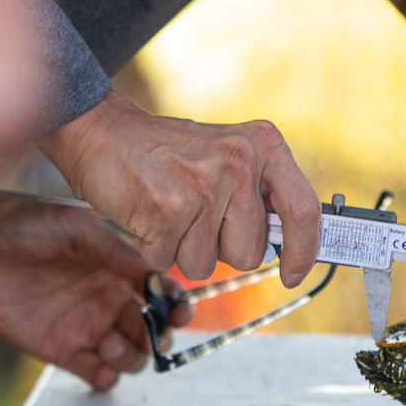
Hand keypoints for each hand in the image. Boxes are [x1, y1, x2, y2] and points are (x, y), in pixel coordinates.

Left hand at [0, 183, 191, 389]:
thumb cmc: (19, 222)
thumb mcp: (74, 227)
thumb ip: (116, 249)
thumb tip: (156, 271)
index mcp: (117, 268)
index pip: (161, 294)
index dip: (177, 306)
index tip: (179, 310)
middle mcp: (107, 299)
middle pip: (151, 331)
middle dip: (157, 337)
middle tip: (146, 333)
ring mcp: (85, 326)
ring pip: (129, 356)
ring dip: (131, 357)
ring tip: (110, 346)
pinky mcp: (59, 349)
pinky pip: (94, 373)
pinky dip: (105, 377)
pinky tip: (100, 367)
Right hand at [37, 92, 321, 286]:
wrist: (101, 131)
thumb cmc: (166, 152)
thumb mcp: (227, 155)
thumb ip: (260, 193)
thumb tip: (288, 247)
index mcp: (262, 145)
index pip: (303, 209)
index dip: (304, 251)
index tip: (295, 273)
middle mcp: (239, 162)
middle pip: (250, 253)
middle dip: (220, 250)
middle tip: (195, 215)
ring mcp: (204, 187)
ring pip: (207, 264)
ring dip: (182, 249)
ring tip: (169, 211)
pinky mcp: (169, 210)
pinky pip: (169, 260)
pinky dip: (154, 247)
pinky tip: (149, 214)